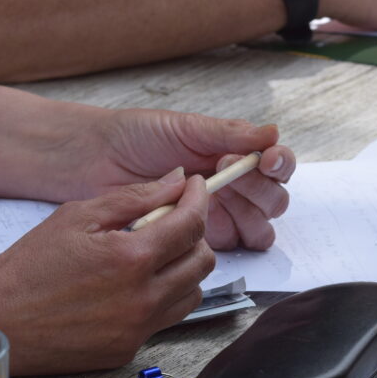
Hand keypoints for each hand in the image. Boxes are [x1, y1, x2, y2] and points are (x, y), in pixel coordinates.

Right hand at [0, 174, 215, 374]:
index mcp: (131, 258)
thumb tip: (176, 182)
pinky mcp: (128, 349)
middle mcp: (142, 298)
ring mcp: (137, 329)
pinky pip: (165, 319)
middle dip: (196, 234)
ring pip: (192, 293)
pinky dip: (161, 297)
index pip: (192, 224)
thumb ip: (135, 197)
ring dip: (183, 269)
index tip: (198, 189)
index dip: (200, 200)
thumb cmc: (31, 264)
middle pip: (203, 262)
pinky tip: (134, 286)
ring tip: (154, 256)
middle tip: (172, 222)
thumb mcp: (79, 215)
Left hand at [62, 108, 295, 250]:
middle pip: (274, 201)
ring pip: (258, 229)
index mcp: (235, 156)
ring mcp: (218, 217)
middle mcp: (234, 189)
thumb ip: (227, 133)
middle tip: (227, 170)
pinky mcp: (197, 241)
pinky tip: (198, 219)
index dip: (279, 164)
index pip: (277, 166)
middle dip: (259, 188)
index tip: (266, 159)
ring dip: (247, 214)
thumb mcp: (186, 127)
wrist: (96, 159)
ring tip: (214, 194)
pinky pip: (226, 250)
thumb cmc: (137, 137)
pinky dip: (222, 237)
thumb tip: (271, 132)